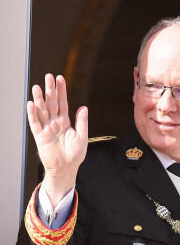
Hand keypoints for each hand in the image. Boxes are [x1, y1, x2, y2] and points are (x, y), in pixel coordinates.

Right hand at [27, 74, 87, 205]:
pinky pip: (35, 123)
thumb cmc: (75, 155)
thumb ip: (82, 122)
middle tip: (48, 76)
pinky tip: (31, 104)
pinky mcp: (39, 136)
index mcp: (65, 122)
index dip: (61, 91)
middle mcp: (54, 123)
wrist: (67, 168)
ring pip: (41, 110)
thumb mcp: (82, 136)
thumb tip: (83, 107)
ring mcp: (46, 128)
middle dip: (50, 90)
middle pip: (51, 103)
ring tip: (37, 87)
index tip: (60, 78)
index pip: (62, 103)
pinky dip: (32, 114)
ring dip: (39, 99)